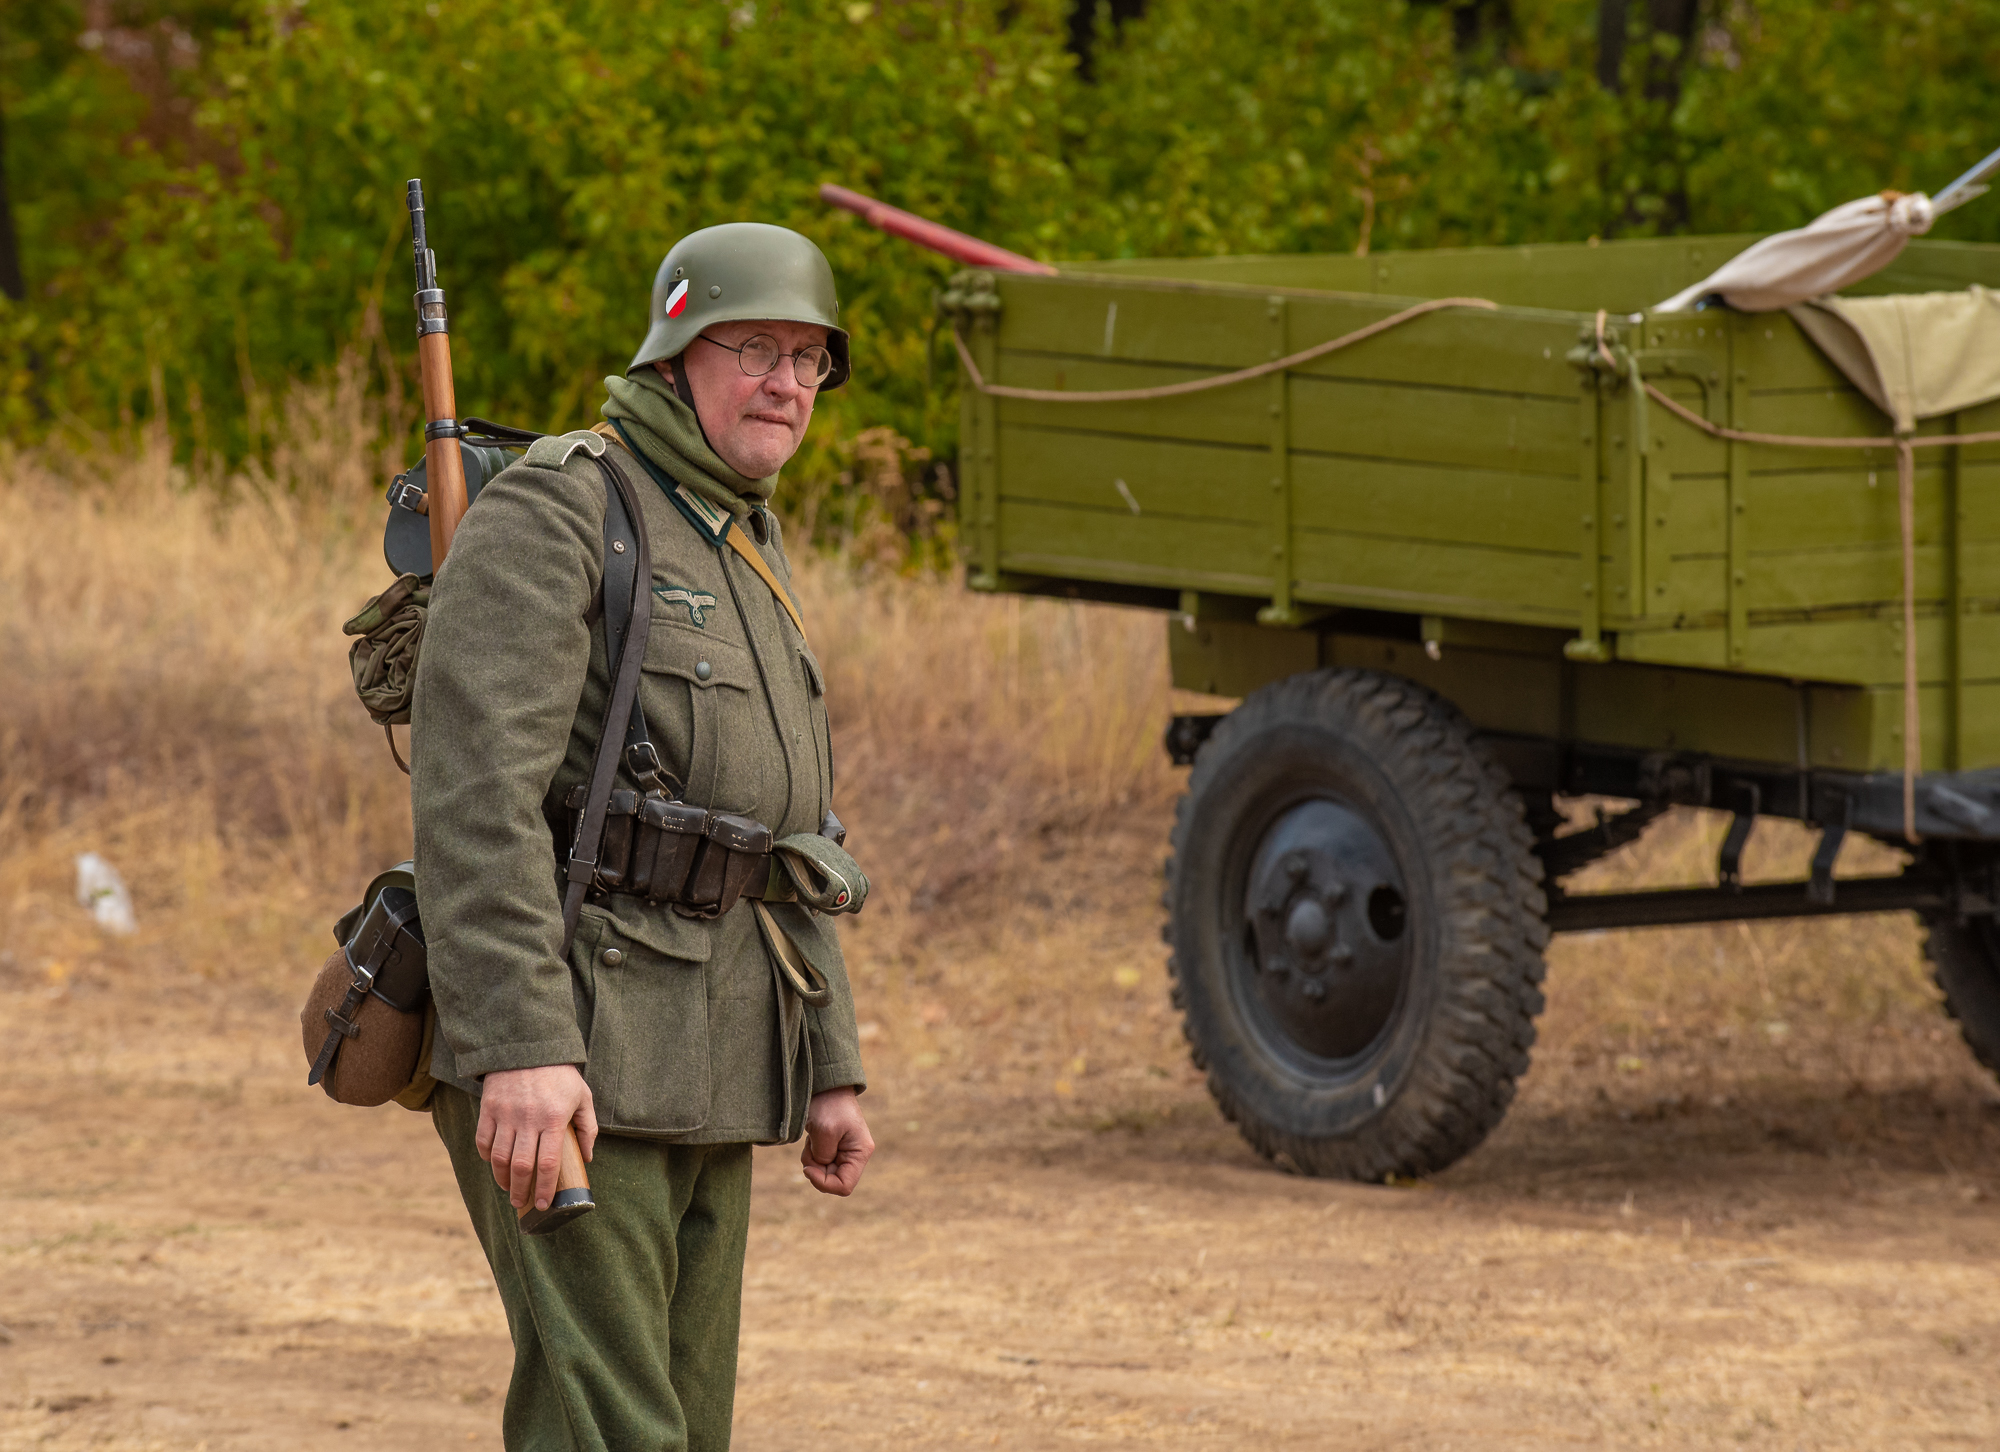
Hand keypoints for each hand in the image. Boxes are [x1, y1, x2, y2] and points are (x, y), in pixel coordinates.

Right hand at [475, 1064, 597, 1211]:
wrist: (530, 1045)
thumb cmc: (560, 1074)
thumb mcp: (583, 1097)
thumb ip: (587, 1128)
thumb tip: (586, 1158)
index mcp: (554, 1118)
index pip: (548, 1163)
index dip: (545, 1188)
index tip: (543, 1204)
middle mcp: (528, 1119)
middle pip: (521, 1166)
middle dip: (521, 1191)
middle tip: (522, 1203)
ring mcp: (506, 1114)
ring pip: (499, 1158)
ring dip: (502, 1179)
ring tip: (509, 1188)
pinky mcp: (489, 1108)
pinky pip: (483, 1140)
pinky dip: (487, 1157)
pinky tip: (494, 1164)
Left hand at [801, 1087, 873, 1196]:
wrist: (825, 1084)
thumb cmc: (829, 1104)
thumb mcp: (824, 1132)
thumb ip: (823, 1157)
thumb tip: (820, 1167)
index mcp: (860, 1152)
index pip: (844, 1186)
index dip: (824, 1183)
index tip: (807, 1168)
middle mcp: (855, 1154)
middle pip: (832, 1179)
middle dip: (816, 1168)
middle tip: (809, 1146)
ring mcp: (844, 1151)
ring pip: (824, 1171)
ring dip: (812, 1159)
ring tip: (812, 1137)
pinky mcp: (834, 1146)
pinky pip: (820, 1161)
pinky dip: (811, 1153)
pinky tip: (812, 1136)